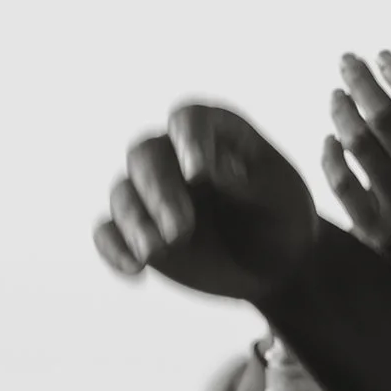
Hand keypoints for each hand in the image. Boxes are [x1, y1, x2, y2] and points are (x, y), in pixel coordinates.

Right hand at [96, 106, 317, 308]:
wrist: (276, 265)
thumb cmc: (282, 217)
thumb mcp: (278, 198)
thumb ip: (246, 181)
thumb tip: (208, 168)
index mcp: (216, 132)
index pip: (189, 119)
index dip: (188, 141)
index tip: (199, 174)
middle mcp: (176, 154)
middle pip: (146, 155)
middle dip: (159, 191)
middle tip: (181, 229)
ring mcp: (152, 192)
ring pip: (123, 193)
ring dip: (136, 222)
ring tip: (157, 251)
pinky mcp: (136, 229)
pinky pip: (108, 233)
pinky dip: (114, 249)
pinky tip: (135, 271)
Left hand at [322, 53, 390, 307]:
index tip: (387, 56)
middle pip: (388, 123)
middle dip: (364, 83)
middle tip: (349, 60)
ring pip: (359, 150)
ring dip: (343, 113)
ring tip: (337, 93)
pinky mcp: (374, 241)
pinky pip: (343, 188)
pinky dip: (332, 158)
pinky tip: (329, 141)